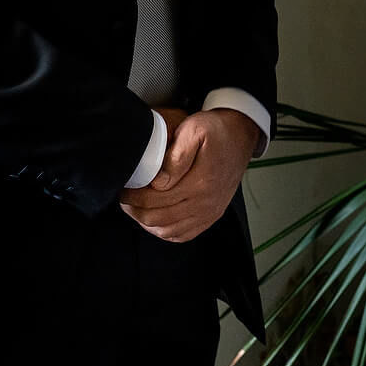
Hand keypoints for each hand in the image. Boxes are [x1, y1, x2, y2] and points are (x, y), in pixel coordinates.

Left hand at [119, 109, 259, 242]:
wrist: (241, 136)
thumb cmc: (217, 132)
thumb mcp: (195, 130)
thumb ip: (176, 156)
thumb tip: (159, 182)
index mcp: (200, 182)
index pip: (156, 199)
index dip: (134, 197)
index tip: (124, 188)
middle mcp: (206, 203)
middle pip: (158, 219)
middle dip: (135, 210)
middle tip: (125, 198)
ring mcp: (209, 212)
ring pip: (169, 231)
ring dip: (147, 222)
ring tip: (137, 207)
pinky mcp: (211, 216)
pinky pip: (183, 235)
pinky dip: (165, 231)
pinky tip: (156, 219)